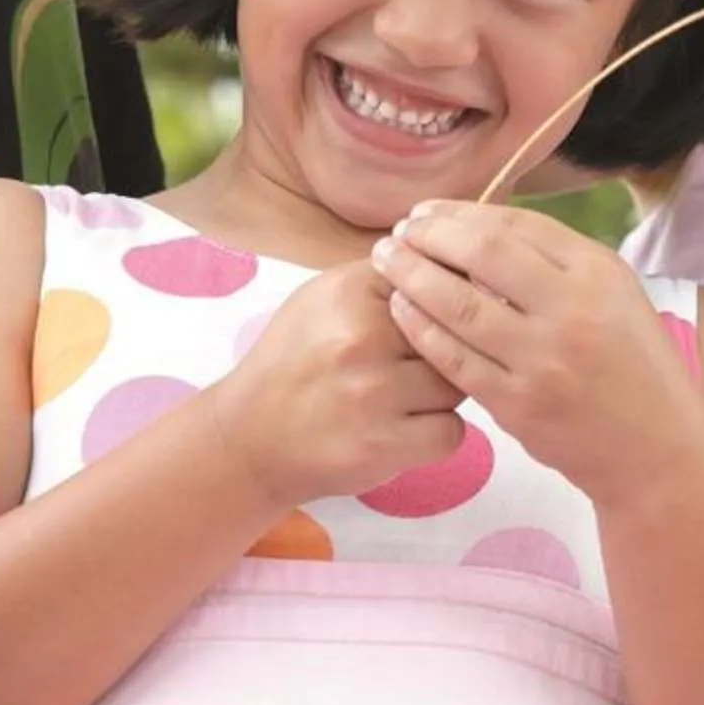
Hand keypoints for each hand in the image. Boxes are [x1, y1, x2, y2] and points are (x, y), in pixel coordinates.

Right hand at [212, 259, 466, 508]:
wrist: (247, 438)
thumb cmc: (293, 362)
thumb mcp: (323, 298)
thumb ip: (383, 277)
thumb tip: (450, 260)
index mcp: (350, 291)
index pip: (433, 279)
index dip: (440, 302)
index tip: (429, 318)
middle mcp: (362, 336)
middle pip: (451, 332)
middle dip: (442, 349)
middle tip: (410, 365)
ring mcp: (374, 392)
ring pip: (456, 383)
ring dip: (440, 395)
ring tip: (404, 397)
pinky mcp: (383, 444)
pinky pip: (451, 432)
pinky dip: (436, 434)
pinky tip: (405, 429)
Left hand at [370, 201, 703, 504]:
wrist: (655, 448)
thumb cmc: (633, 365)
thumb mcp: (615, 295)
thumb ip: (557, 262)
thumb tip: (479, 228)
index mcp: (598, 273)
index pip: (515, 223)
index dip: (461, 213)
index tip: (428, 212)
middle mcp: (571, 310)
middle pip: (482, 253)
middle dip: (429, 236)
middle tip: (398, 232)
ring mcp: (542, 360)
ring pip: (458, 305)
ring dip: (412, 277)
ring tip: (388, 261)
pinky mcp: (518, 404)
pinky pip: (454, 359)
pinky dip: (421, 328)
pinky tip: (401, 310)